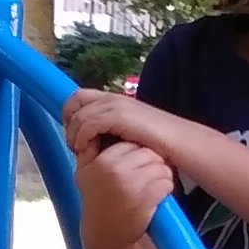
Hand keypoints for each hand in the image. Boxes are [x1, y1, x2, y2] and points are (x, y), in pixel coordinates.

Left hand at [63, 87, 178, 161]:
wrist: (179, 143)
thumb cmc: (159, 144)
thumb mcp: (130, 134)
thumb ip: (113, 132)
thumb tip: (94, 141)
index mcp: (115, 100)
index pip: (80, 97)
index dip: (71, 114)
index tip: (75, 136)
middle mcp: (114, 98)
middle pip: (75, 100)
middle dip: (69, 121)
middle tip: (74, 143)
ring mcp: (117, 105)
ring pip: (79, 114)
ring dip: (74, 134)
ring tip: (79, 151)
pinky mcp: (120, 116)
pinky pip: (89, 123)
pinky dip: (82, 137)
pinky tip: (86, 151)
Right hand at [77, 137, 172, 242]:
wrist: (106, 237)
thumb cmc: (99, 202)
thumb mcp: (85, 173)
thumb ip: (90, 148)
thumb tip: (96, 124)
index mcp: (99, 161)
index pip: (130, 143)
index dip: (137, 153)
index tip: (135, 166)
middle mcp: (113, 170)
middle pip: (148, 152)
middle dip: (152, 163)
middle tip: (147, 177)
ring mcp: (129, 185)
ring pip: (161, 166)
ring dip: (162, 176)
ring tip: (152, 187)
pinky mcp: (144, 200)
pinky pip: (166, 183)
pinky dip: (166, 189)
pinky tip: (156, 198)